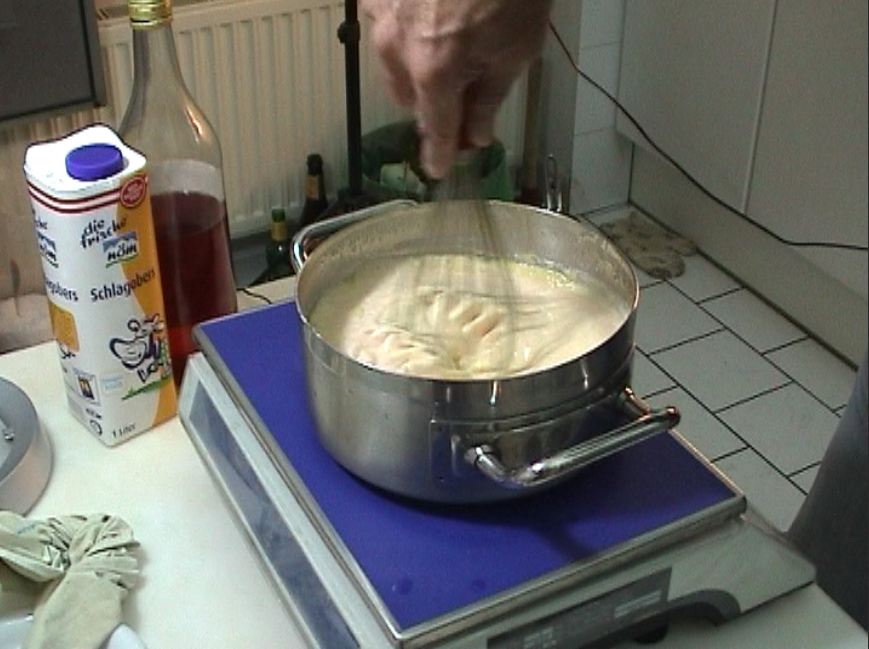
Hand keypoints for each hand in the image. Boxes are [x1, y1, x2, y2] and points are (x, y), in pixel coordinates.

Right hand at [361, 0, 552, 177]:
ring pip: (393, 62)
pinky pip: (386, 25)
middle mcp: (397, 47)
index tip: (436, 170)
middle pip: (408, 97)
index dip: (437, 152)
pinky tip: (432, 16)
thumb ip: (489, 98)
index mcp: (433, 70)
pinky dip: (407, 31)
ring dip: (417, 68)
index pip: (433, 127)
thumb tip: (476, 135)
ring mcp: (381, 14)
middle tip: (461, 98)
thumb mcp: (515, 49)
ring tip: (449, 45)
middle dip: (433, 104)